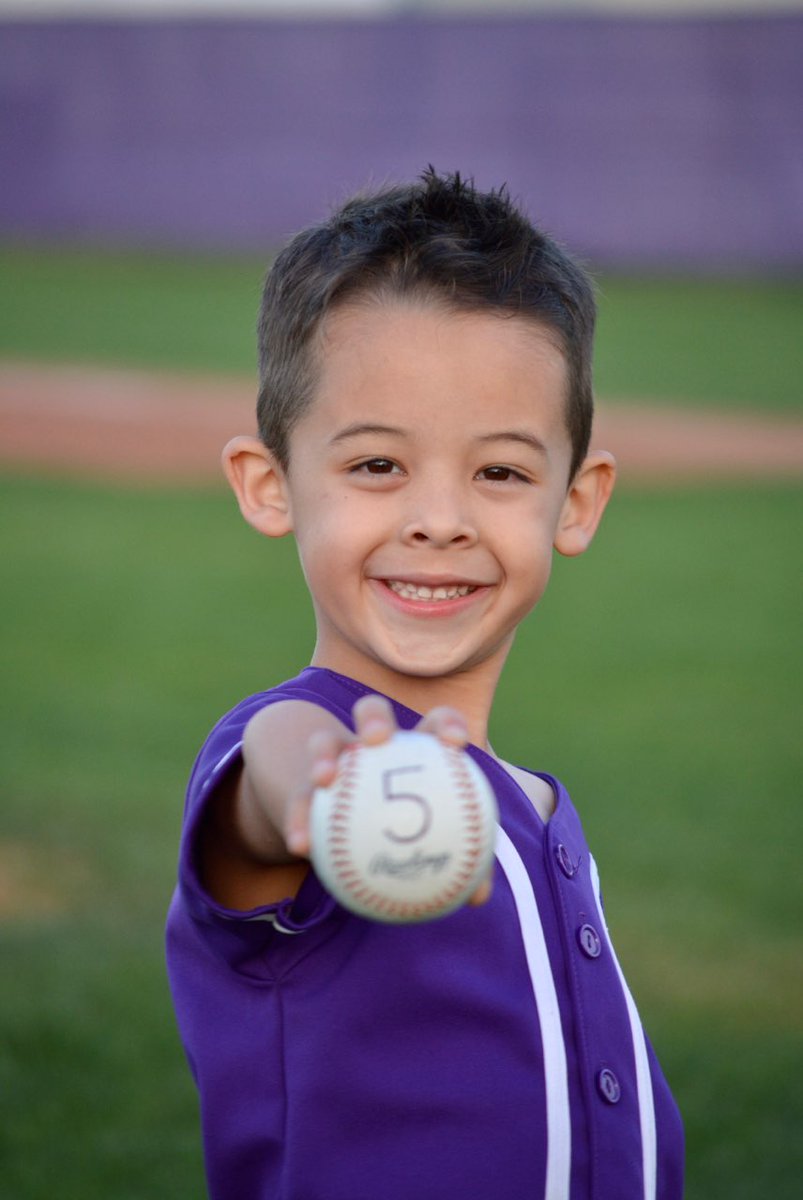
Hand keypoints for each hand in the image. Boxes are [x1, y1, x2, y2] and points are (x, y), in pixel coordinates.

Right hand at [286, 694, 492, 908]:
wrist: (351, 821)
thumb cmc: (410, 829)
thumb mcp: (434, 843)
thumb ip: (458, 865)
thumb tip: (478, 898)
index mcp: (413, 748)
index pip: (434, 723)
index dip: (446, 723)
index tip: (455, 742)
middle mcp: (371, 745)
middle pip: (371, 712)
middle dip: (373, 718)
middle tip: (377, 739)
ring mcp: (335, 760)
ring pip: (324, 741)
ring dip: (322, 754)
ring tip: (324, 778)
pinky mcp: (305, 785)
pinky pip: (299, 799)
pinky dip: (299, 820)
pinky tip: (301, 845)